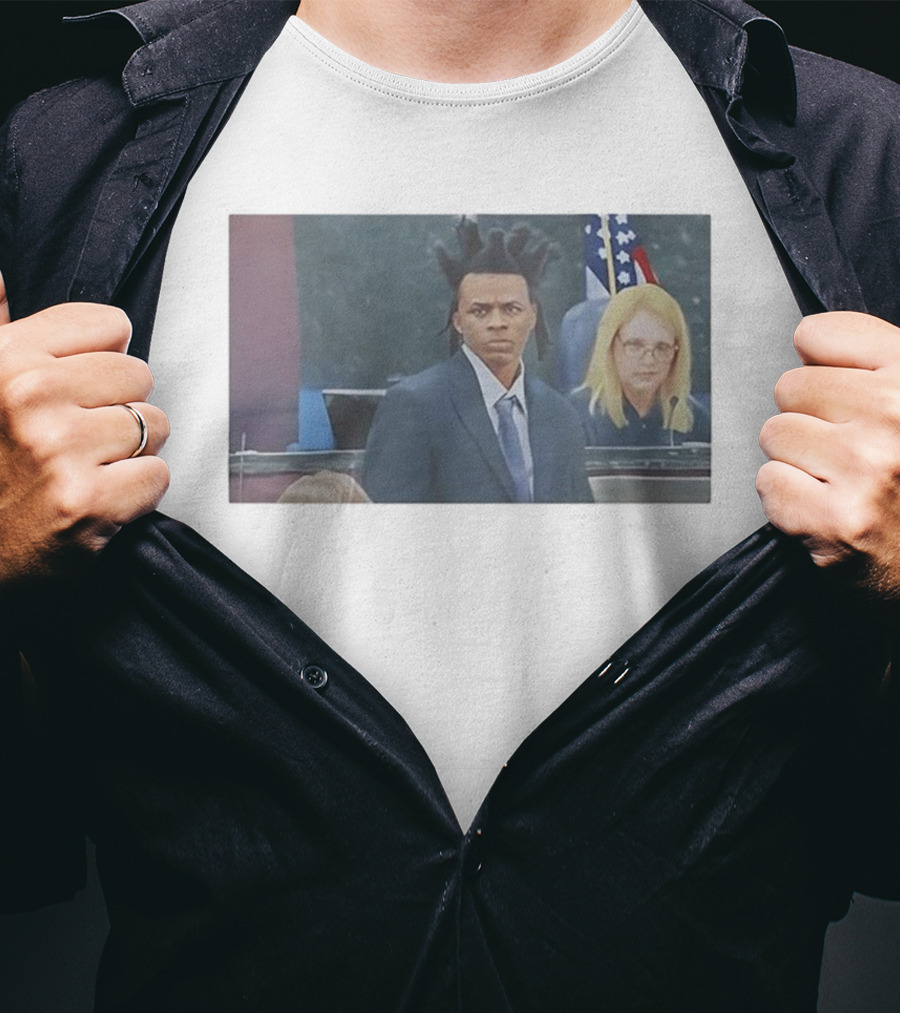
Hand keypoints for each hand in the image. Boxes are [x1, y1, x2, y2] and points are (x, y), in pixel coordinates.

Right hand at [0, 271, 168, 591]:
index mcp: (5, 358)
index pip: (110, 324)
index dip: (103, 359)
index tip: (80, 385)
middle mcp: (29, 395)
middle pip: (139, 375)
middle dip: (119, 407)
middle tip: (80, 437)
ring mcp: (58, 449)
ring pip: (154, 425)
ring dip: (131, 451)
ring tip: (87, 468)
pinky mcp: (86, 501)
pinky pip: (157, 475)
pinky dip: (137, 492)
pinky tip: (98, 497)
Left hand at [757, 312, 899, 618]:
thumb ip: (870, 362)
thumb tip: (805, 342)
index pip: (817, 334)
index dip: (819, 365)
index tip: (840, 391)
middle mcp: (896, 415)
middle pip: (789, 387)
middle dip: (808, 418)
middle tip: (847, 450)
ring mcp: (866, 468)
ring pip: (775, 434)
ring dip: (797, 459)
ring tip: (840, 480)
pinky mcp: (837, 519)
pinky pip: (769, 482)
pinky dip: (788, 500)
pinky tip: (827, 507)